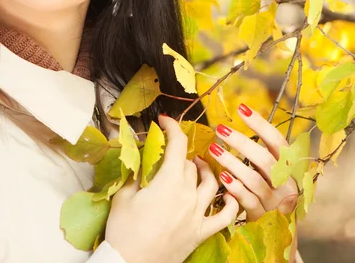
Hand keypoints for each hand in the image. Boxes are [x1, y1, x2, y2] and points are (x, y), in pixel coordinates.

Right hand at [105, 114, 238, 262]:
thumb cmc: (123, 230)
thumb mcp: (123, 195)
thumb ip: (134, 171)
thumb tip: (137, 152)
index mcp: (168, 182)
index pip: (177, 146)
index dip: (173, 128)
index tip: (165, 121)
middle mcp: (187, 195)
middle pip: (190, 164)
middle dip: (180, 154)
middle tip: (169, 152)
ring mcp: (197, 215)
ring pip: (210, 184)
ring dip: (205, 170)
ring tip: (197, 165)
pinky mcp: (201, 233)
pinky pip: (224, 217)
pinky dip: (230, 204)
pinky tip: (230, 195)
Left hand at [207, 103, 298, 221]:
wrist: (277, 230)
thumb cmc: (270, 191)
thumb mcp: (271, 171)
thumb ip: (259, 152)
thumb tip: (238, 122)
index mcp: (288, 167)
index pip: (277, 141)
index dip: (260, 124)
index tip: (241, 108)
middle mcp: (286, 183)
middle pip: (265, 159)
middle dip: (241, 142)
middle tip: (220, 128)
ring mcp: (275, 202)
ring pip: (254, 180)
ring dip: (233, 163)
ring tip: (213, 150)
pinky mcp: (263, 217)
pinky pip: (249, 201)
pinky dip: (236, 188)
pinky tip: (222, 177)